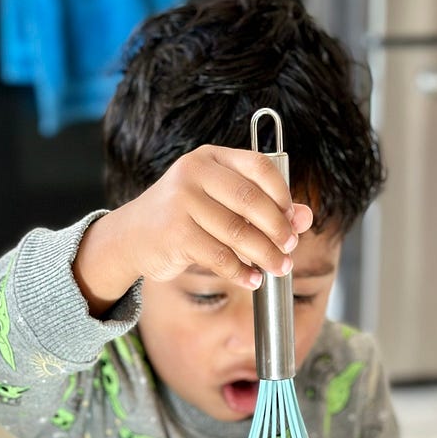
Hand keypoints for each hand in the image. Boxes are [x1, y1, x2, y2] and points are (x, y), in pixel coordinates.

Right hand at [74, 145, 312, 313]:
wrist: (131, 237)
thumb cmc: (182, 218)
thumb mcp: (220, 204)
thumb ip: (262, 207)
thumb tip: (305, 218)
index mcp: (211, 158)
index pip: (259, 166)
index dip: (282, 193)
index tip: (293, 218)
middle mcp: (194, 173)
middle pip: (252, 200)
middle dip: (278, 228)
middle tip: (290, 247)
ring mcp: (182, 202)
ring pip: (238, 232)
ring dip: (265, 255)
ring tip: (278, 268)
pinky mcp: (176, 233)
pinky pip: (220, 256)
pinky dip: (241, 272)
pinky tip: (252, 279)